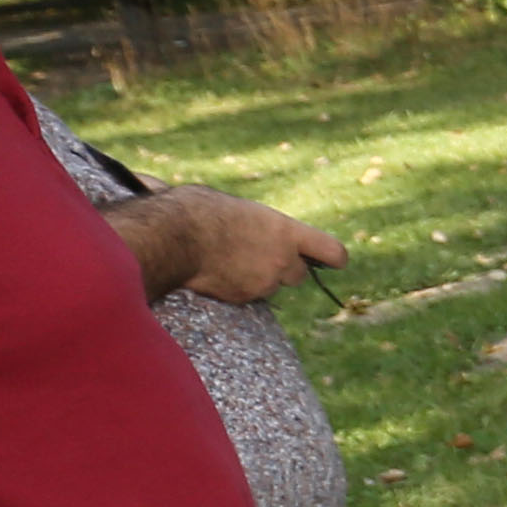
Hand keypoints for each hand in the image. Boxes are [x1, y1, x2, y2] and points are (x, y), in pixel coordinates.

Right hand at [159, 190, 349, 305]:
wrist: (173, 237)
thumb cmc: (200, 211)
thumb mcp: (237, 207)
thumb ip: (256, 221)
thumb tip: (250, 223)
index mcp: (286, 232)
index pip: (332, 251)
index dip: (333, 258)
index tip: (334, 261)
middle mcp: (281, 261)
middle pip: (298, 274)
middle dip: (284, 268)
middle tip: (260, 255)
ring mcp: (263, 283)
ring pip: (270, 286)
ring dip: (258, 278)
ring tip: (229, 259)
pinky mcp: (242, 299)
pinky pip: (247, 296)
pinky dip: (237, 288)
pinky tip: (216, 272)